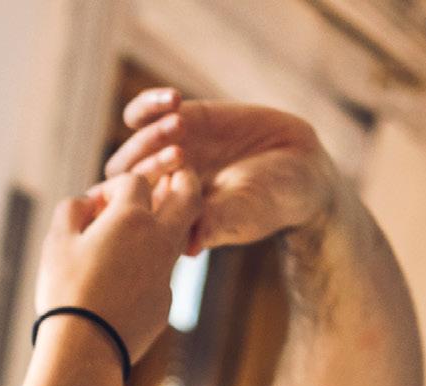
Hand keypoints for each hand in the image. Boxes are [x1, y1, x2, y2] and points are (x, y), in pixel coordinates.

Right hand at [31, 163, 202, 368]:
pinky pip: (162, 275)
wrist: (84, 352)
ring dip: (166, 225)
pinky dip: (149, 269)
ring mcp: (166, 273)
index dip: (113, 186)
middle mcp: (159, 240)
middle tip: (173, 175)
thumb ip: (72, 209)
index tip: (95, 205)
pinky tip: (124, 283)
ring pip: (179, 236)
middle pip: (188, 194)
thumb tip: (87, 203)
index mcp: (131, 217)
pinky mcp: (165, 303)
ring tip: (139, 232)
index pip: (135, 181)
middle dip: (182, 179)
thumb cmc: (66, 293)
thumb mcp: (56, 242)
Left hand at [102, 88, 337, 254]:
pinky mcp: (182, 121)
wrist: (297, 168)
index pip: (134, 213)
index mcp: (168, 220)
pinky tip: (174, 98)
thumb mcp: (245, 213)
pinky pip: (146, 113)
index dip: (144, 197)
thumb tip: (192, 247)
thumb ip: (217, 222)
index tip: (171, 185)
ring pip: (134, 145)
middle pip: (128, 178)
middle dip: (147, 163)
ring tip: (181, 123)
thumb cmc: (271, 202)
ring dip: (150, 134)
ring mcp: (169, 153)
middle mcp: (162, 188)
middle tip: (181, 153)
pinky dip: (150, 104)